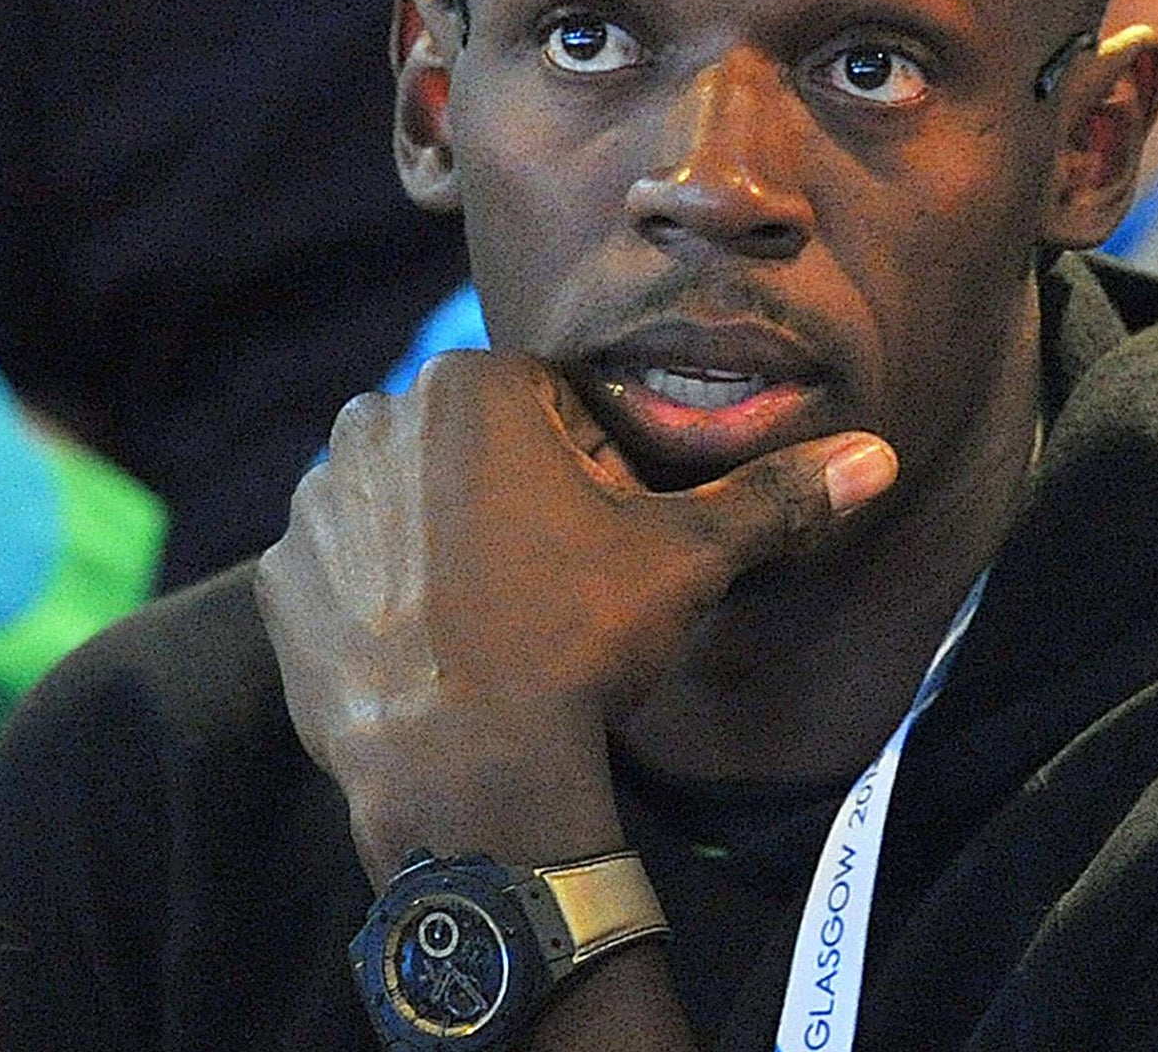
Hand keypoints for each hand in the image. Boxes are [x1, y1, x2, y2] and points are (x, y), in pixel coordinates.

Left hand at [254, 349, 895, 881]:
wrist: (467, 771)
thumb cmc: (577, 642)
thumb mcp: (687, 561)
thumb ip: (775, 498)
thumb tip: (878, 457)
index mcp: (469, 387)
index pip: (550, 411)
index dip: (595, 481)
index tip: (606, 551)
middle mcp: (373, 422)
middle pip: (472, 452)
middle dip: (514, 506)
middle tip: (554, 594)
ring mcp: (315, 503)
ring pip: (405, 506)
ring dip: (443, 548)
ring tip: (492, 628)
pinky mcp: (279, 581)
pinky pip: (342, 571)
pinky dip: (379, 602)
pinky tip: (429, 652)